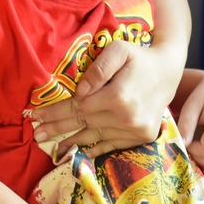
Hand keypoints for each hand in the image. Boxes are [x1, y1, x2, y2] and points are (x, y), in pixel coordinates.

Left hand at [30, 40, 176, 157]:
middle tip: (35, 134)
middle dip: (56, 129)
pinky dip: (94, 149)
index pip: (78, 107)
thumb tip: (79, 91)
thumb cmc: (139, 57)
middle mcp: (126, 117)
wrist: (168, 72)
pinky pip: (111, 145)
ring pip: (95, 137)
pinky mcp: (140, 137)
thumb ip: (98, 69)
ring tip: (52, 147)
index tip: (35, 115)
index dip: (55, 112)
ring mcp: (134, 130)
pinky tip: (78, 152)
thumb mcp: (118, 50)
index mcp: (118, 95)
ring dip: (71, 142)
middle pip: (83, 124)